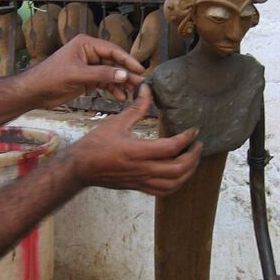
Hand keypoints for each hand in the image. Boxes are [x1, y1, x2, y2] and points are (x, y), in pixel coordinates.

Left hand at [25, 34, 144, 106]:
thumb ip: (101, 74)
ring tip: (132, 93)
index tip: (139, 69)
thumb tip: (123, 75)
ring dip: (121, 83)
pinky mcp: (86, 79)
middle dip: (126, 74)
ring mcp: (88, 67)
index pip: (112, 50)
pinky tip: (120, 97)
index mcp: (86, 44)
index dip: (127, 60)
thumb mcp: (77, 74)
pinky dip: (112, 90)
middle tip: (140, 83)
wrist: (34, 91)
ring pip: (110, 74)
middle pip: (113, 63)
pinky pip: (104, 83)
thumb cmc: (50, 77)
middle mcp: (89, 53)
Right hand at [67, 85, 201, 196]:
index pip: (171, 147)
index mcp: (137, 151)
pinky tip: (180, 174)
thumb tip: (146, 88)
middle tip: (198, 145)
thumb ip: (136, 107)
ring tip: (193, 160)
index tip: (194, 130)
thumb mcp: (117, 123)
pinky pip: (163, 191)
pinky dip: (176, 184)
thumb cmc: (95, 144)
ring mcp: (141, 180)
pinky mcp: (138, 187)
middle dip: (193, 157)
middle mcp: (142, 169)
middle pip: (178, 169)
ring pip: (174, 184)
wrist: (80, 168)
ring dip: (188, 172)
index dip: (186, 138)